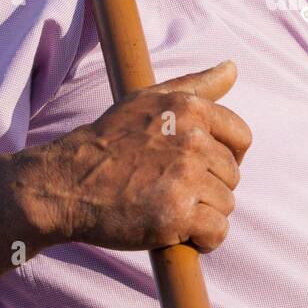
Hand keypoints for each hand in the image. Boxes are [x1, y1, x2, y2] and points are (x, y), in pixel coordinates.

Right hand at [47, 59, 250, 253]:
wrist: (66, 184)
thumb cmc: (108, 142)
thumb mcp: (148, 99)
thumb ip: (196, 84)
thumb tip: (232, 68)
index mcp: (191, 110)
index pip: (241, 138)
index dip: (225, 156)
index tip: (200, 167)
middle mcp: (192, 140)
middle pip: (232, 175)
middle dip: (208, 187)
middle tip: (169, 188)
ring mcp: (185, 178)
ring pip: (225, 204)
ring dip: (202, 213)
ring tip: (166, 206)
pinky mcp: (177, 215)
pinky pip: (217, 232)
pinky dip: (203, 239)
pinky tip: (177, 231)